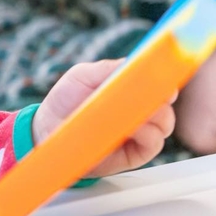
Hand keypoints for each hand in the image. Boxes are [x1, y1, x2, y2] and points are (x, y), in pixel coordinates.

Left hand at [33, 59, 175, 175]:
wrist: (47, 129)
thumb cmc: (66, 100)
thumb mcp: (83, 75)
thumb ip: (110, 68)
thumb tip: (136, 62)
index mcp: (131, 88)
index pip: (160, 82)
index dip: (166, 79)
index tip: (165, 76)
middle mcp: (140, 109)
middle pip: (167, 103)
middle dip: (161, 98)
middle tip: (151, 94)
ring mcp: (140, 132)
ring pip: (165, 123)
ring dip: (154, 116)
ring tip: (133, 112)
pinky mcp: (136, 153)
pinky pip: (153, 144)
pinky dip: (147, 135)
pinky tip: (133, 129)